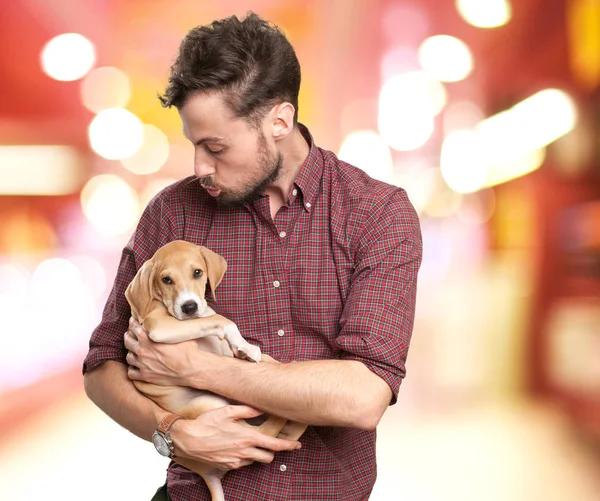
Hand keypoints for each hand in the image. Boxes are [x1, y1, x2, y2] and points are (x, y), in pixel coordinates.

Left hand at [125, 317, 206, 385]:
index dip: (133, 324)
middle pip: (128, 341)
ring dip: (130, 353)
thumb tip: (172, 319)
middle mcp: (143, 351)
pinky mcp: (146, 376)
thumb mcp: (178, 334)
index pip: (135, 328)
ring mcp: (142, 365)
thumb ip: (169, 327)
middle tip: (130, 334)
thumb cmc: (188, 350)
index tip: (133, 321)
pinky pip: (131, 373)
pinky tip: (136, 367)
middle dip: (128, 336)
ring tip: (133, 351)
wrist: (191, 369)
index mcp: (149, 339)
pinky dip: (132, 369)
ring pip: (128, 357)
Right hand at [172, 405, 301, 470]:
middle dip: (272, 452)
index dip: (288, 446)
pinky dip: (244, 459)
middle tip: (272, 444)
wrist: (186, 439)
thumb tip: (262, 407)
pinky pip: (241, 465)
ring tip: (252, 444)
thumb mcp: (227, 411)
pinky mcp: (226, 467)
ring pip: (254, 462)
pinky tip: (238, 449)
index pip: (274, 445)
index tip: (296, 446)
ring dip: (257, 455)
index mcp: (247, 438)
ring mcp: (235, 462)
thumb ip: (247, 410)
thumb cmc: (206, 423)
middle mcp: (243, 452)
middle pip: (268, 458)